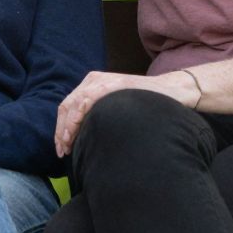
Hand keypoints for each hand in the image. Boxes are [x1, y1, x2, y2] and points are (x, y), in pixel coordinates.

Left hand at [55, 69, 196, 157]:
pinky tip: (75, 132)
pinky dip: (77, 117)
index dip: (61, 129)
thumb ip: (100, 117)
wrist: (171, 92)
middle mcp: (93, 81)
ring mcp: (102, 80)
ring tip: (67, 146)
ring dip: (67, 127)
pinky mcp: (112, 84)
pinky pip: (87, 99)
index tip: (62, 149)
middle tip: (62, 152)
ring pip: (73, 104)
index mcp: (91, 86)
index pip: (68, 108)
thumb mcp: (116, 109)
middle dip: (61, 131)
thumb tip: (85, 141)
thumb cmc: (145, 105)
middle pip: (67, 107)